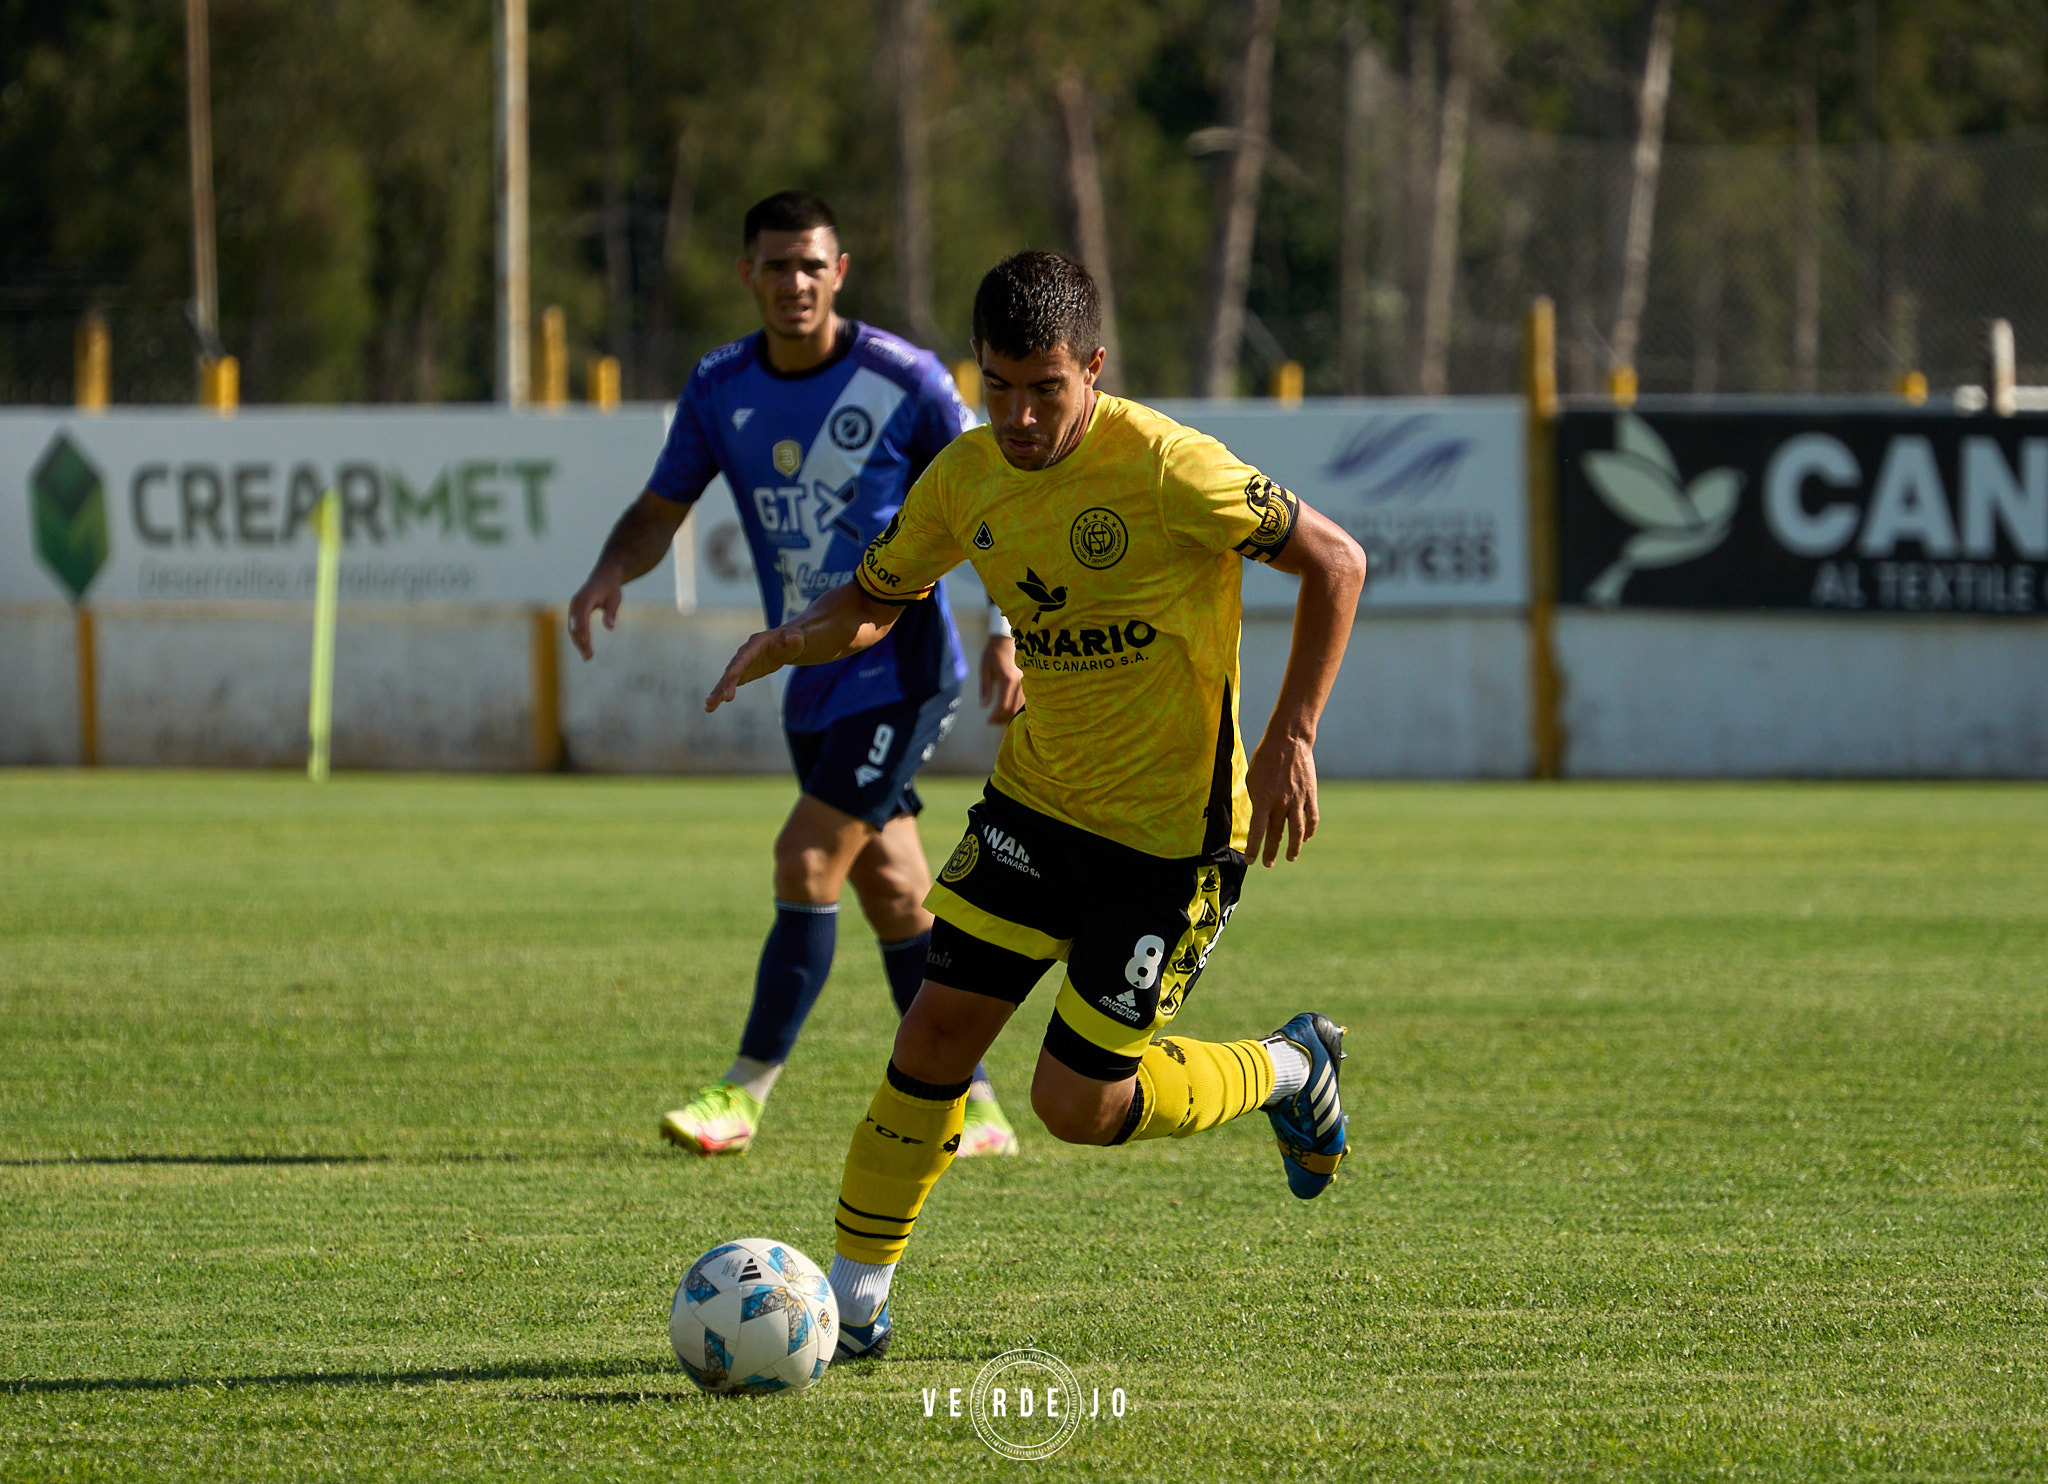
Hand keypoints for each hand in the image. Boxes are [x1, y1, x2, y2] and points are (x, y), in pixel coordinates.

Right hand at [566, 567, 623, 660]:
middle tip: (589, 657)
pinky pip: (574, 627)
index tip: (588, 643)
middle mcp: (575, 603)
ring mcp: (573, 607)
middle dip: (580, 642)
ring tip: (587, 657)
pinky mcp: (574, 612)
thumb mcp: (615, 598)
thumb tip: (610, 627)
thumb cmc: (611, 587)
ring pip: (572, 628)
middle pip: (575, 625)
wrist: (603, 575)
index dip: (584, 630)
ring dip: (579, 643)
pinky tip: (585, 649)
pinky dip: (578, 638)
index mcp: (585, 598)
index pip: (582, 616)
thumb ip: (612, 612)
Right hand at [705, 625, 804, 711]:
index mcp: (756, 643)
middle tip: (727, 698)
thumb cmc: (790, 640)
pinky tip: (710, 708)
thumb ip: (794, 639)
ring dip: (718, 691)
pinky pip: (727, 685)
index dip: (739, 664)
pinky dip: (719, 695)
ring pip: (726, 678)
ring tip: (709, 706)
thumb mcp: (795, 639)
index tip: (732, 675)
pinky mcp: (739, 674)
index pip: (746, 655)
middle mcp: (744, 653)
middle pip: (733, 668)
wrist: (783, 643)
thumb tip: (795, 638)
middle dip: (729, 682)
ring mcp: (740, 664)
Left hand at [979, 635, 1022, 723]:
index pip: (1002, 704)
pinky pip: (1024, 700)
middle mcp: (1018, 683)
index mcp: (1007, 680)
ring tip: (999, 718)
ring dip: (1009, 715)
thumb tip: (984, 706)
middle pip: (1012, 708)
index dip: (995, 716)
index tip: (988, 721)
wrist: (1005, 642)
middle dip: (1002, 718)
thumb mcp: (984, 670)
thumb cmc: (993, 654)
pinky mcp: (1027, 683)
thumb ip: (985, 689)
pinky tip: (1009, 711)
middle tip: (992, 722)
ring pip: (1019, 706)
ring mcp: (1025, 683)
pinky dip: (1016, 708)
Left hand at [1244, 728, 1317, 866]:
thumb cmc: (1265, 758)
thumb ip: (1256, 801)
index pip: (1257, 832)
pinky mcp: (1310, 796)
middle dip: (1271, 852)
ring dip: (1293, 848)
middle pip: (1276, 835)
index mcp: (1263, 800)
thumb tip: (1259, 818)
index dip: (1253, 849)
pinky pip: (1312, 819)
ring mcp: (1298, 801)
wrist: (1289, 741)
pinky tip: (1306, 838)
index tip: (1250, 861)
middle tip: (1267, 864)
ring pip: (1297, 833)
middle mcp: (1281, 804)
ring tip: (1290, 858)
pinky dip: (1310, 831)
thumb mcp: (1252, 779)